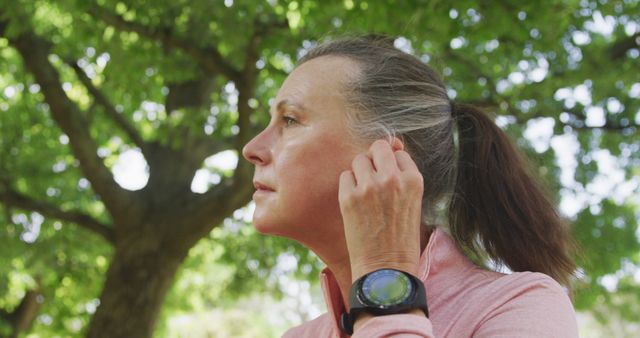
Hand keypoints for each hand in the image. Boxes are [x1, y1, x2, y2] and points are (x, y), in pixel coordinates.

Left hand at [339, 139, 423, 282]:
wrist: (386, 268)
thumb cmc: (401, 238)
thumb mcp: (412, 202)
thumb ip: (403, 175)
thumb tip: (393, 143)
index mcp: (413, 180)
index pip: (399, 153)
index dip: (392, 166)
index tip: (390, 183)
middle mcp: (392, 178)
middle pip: (378, 147)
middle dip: (375, 158)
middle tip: (374, 180)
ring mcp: (369, 186)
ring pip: (359, 159)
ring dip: (360, 172)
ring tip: (365, 194)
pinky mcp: (349, 196)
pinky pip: (345, 176)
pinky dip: (348, 186)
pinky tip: (355, 203)